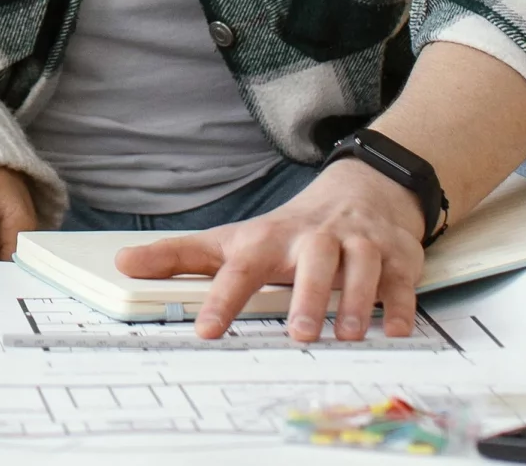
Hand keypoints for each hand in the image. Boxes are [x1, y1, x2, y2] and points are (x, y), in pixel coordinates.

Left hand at [114, 159, 424, 341]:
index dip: (223, 297)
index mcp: (270, 240)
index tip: (206, 331)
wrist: (363, 190)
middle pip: (315, 259)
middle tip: (298, 333)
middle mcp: (316, 239)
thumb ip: (180, 257)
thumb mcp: (234, 239)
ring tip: (345, 335)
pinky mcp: (397, 255)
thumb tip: (123, 263)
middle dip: (308, 294)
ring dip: (354, 300)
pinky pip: (402, 279)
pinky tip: (394, 328)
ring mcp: (360, 244)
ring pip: (361, 265)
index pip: (241, 266)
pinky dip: (400, 303)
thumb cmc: (290, 229)